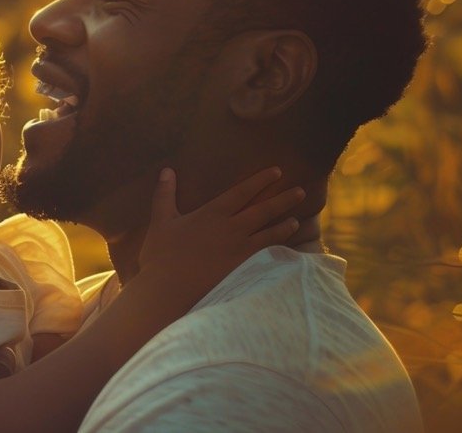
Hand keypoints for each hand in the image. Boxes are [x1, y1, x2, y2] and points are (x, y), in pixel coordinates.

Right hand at [137, 168, 303, 305]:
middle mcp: (231, 229)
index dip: (261, 180)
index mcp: (213, 213)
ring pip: (269, 234)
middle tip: (301, 192)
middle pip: (264, 210)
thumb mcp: (161, 220)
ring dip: (284, 226)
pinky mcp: (243, 270)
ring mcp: (239, 251)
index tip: (276, 172)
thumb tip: (167, 170)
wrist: (167, 290)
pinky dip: (279, 252)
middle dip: (283, 199)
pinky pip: (266, 257)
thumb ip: (165, 194)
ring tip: (296, 221)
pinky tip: (287, 251)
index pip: (243, 191)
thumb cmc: (160, 255)